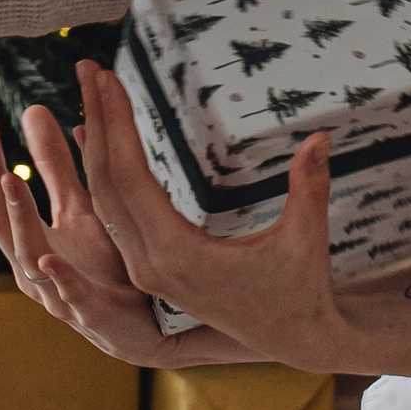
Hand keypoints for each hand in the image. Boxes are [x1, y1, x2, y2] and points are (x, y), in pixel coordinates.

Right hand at [0, 94, 253, 366]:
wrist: (144, 324)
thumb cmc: (103, 267)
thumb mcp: (79, 207)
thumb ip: (56, 165)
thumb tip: (33, 109)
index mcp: (26, 236)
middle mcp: (30, 264)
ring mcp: (56, 291)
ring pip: (26, 254)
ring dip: (17, 217)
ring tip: (9, 178)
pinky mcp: (89, 313)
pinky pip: (69, 295)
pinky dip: (58, 278)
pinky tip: (49, 258)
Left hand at [69, 61, 351, 365]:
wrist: (296, 339)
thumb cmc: (301, 290)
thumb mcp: (306, 238)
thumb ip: (309, 187)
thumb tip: (319, 137)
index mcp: (177, 256)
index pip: (130, 179)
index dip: (116, 126)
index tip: (107, 80)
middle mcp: (150, 264)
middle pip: (107, 184)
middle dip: (98, 122)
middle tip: (91, 69)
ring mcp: (147, 270)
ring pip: (105, 201)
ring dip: (96, 145)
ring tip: (92, 93)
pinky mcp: (152, 269)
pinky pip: (116, 214)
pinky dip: (105, 174)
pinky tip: (98, 141)